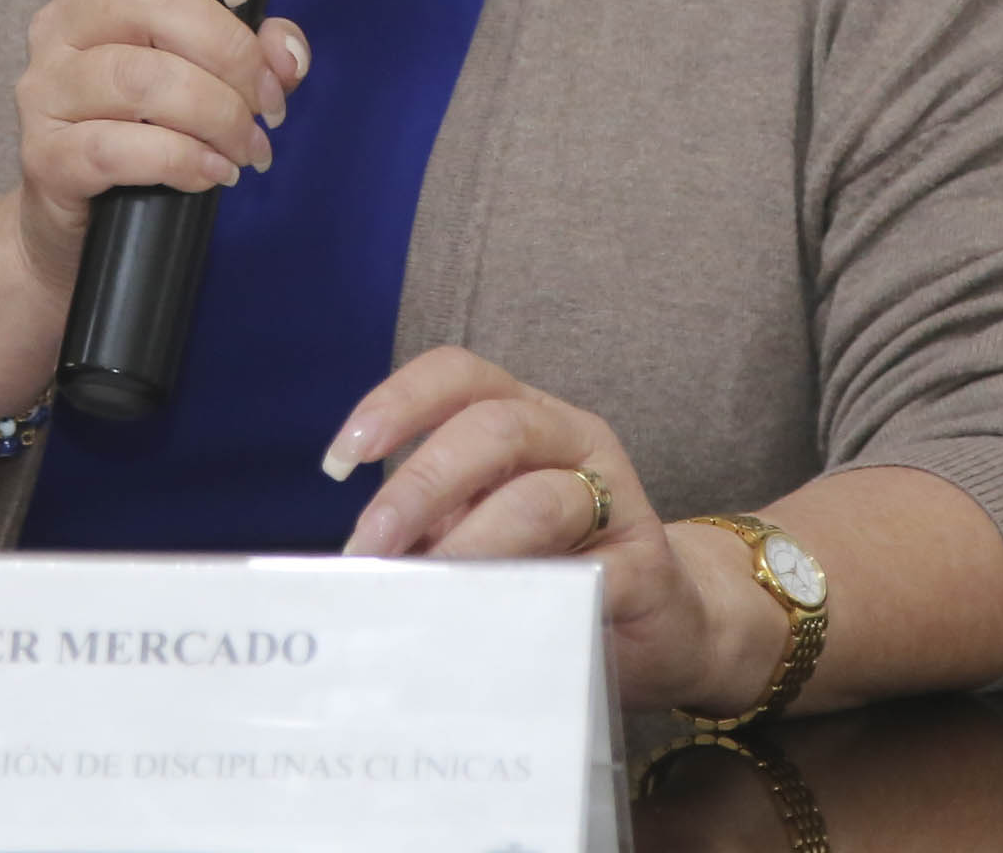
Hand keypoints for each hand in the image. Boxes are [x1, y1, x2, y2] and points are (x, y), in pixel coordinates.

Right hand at [10, 0, 310, 297]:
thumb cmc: (146, 136)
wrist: (77, 229)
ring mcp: (45, 89)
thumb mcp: (205, 79)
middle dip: (234, 55)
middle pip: (153, 0)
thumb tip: (287, 52)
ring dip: (218, 116)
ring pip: (142, 78)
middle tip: (269, 105)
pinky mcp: (44, 154)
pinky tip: (214, 174)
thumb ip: (253, 53)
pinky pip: (120, 147)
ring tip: (250, 149)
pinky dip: (185, 161)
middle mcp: (64, 23)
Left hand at [326, 346, 773, 716]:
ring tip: (428, 591)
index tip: (339, 460)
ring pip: (539, 500)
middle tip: (371, 548)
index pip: (457, 375)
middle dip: (419, 486)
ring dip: (470, 546)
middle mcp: (571, 438)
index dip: (395, 403)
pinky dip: (536, 601)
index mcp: (521, 417)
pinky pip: (591, 576)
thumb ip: (427, 531)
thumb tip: (351, 564)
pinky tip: (498, 627)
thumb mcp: (478, 532)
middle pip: (492, 429)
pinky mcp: (649, 565)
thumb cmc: (551, 569)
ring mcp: (618, 496)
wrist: (664, 620)